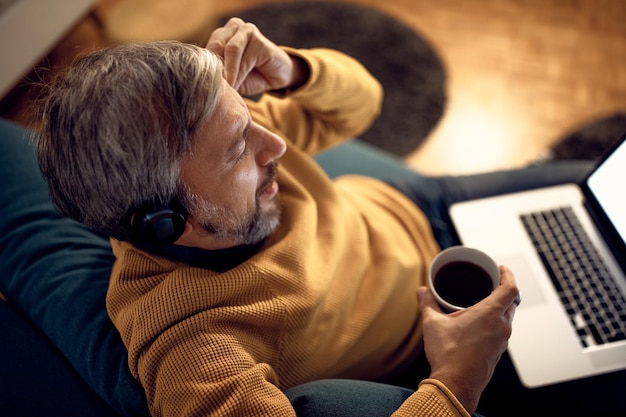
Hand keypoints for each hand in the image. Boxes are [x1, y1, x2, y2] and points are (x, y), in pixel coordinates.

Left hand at [206, 18, 307, 95]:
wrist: (277, 77)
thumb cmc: (251, 76)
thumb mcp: (230, 76)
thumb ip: (219, 73)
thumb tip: (205, 80)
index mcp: (222, 34)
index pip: (208, 48)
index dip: (206, 67)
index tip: (207, 86)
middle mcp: (233, 27)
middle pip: (216, 45)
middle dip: (217, 69)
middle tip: (217, 87)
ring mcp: (247, 30)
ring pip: (231, 50)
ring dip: (229, 72)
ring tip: (229, 88)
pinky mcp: (260, 40)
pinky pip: (245, 57)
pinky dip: (240, 73)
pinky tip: (239, 83)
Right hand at [417, 265, 519, 413]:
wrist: (455, 384)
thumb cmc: (448, 354)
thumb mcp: (433, 323)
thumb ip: (427, 304)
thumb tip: (421, 291)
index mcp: (490, 313)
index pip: (511, 288)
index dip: (508, 275)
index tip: (502, 268)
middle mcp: (501, 326)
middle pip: (511, 301)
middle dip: (503, 289)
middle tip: (491, 282)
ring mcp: (502, 341)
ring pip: (508, 317)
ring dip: (499, 307)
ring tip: (482, 302)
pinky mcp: (498, 352)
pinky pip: (502, 330)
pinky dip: (495, 322)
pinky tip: (478, 324)